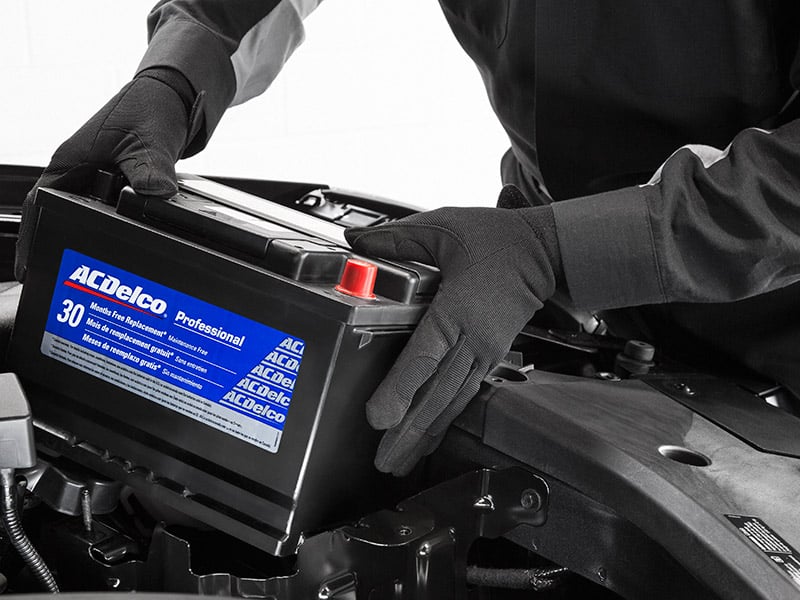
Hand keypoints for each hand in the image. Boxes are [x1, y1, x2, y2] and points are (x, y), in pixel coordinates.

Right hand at [15, 68, 203, 280]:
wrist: (174, 98)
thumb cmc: (150, 107)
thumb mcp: (149, 140)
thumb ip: (150, 169)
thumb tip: (154, 195)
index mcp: (71, 161)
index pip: (40, 205)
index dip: (32, 237)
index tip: (26, 268)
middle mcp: (82, 172)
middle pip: (61, 215)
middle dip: (62, 244)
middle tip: (62, 279)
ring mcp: (102, 180)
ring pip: (91, 216)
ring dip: (95, 237)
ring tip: (96, 270)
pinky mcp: (124, 185)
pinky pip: (116, 212)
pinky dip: (121, 228)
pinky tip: (129, 246)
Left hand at [345, 204, 561, 474]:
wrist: (546, 252)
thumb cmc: (498, 239)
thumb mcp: (444, 227)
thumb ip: (397, 239)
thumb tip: (357, 241)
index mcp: (458, 309)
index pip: (424, 356)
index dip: (400, 389)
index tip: (378, 418)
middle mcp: (473, 339)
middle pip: (436, 393)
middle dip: (408, 431)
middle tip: (384, 461)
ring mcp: (484, 352)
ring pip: (450, 402)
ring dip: (424, 434)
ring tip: (399, 461)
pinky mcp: (489, 357)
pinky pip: (462, 395)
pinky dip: (442, 420)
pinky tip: (426, 437)